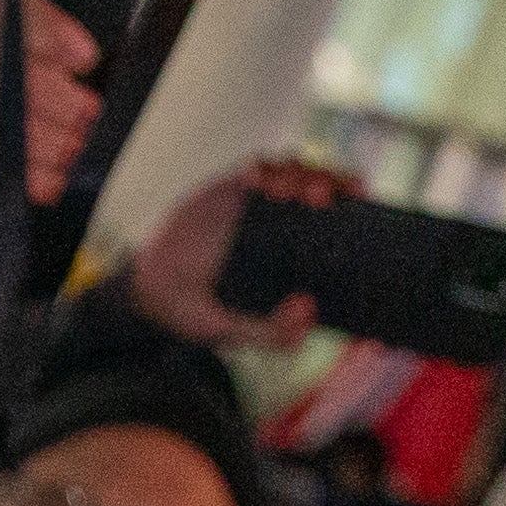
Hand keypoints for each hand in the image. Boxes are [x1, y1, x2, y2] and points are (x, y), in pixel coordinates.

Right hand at [127, 156, 348, 347]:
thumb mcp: (230, 333)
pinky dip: (262, 170)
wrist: (146, 292)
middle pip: (323, 188)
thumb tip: (308, 312)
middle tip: (322, 197)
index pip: (338, 223)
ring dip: (299, 175)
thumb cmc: (194, 311)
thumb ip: (268, 335)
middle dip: (331, 183)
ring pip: (295, 173)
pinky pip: (256, 170)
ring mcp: (257, 205)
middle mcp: (284, 224)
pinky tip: (258, 182)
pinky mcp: (228, 191)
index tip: (359, 206)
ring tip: (288, 192)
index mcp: (296, 254)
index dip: (354, 210)